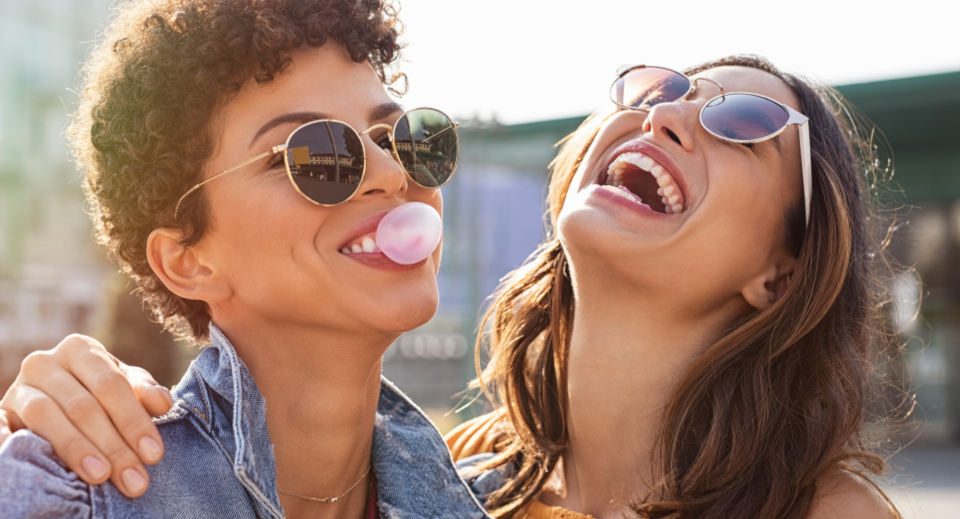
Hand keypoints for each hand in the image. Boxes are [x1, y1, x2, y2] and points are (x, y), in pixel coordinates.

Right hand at [0, 334, 172, 496]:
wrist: (51, 394)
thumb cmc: (96, 391)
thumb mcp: (122, 385)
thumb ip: (142, 390)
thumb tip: (162, 403)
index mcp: (80, 350)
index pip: (112, 386)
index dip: (134, 421)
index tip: (153, 454)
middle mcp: (46, 362)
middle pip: (83, 406)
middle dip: (113, 445)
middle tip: (134, 479)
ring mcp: (18, 388)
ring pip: (46, 416)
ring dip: (75, 449)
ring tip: (100, 476)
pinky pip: (1, 426)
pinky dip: (10, 442)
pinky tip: (31, 462)